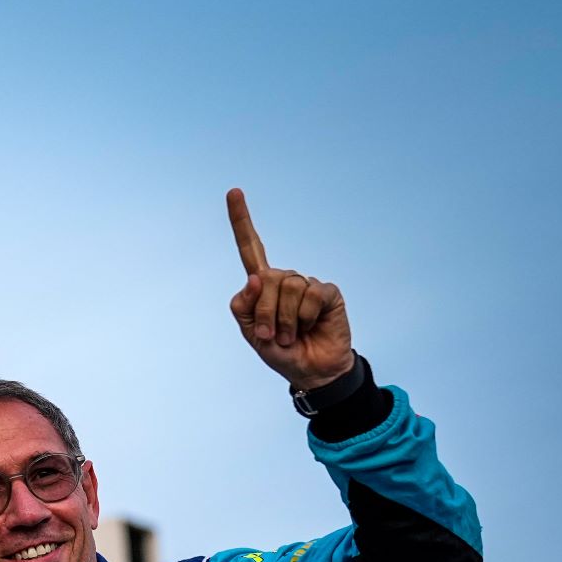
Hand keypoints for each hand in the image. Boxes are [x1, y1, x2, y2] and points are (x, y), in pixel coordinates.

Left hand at [225, 188, 354, 390]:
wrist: (311, 370)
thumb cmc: (280, 351)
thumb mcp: (251, 335)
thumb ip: (244, 308)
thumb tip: (256, 277)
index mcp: (262, 286)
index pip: (250, 248)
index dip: (241, 221)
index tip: (234, 191)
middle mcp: (284, 278)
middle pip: (265, 279)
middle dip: (265, 314)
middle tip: (273, 336)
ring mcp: (306, 283)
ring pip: (288, 288)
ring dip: (286, 320)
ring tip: (293, 335)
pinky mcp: (327, 291)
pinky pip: (311, 295)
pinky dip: (306, 317)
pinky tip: (312, 325)